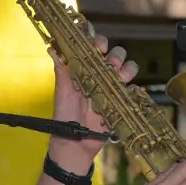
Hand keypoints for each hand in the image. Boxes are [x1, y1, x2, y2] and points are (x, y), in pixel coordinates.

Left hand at [47, 32, 138, 171]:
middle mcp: (100, 75)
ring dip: (127, 68)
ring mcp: (112, 88)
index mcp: (84, 69)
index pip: (93, 48)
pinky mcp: (121, 102)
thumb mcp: (63, 92)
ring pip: (127, 69)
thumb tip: (52, 48)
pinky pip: (133, 90)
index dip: (98, 41)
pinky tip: (129, 91)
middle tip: (110, 63)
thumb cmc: (65, 116)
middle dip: (115, 55)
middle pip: (114, 55)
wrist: (76, 143)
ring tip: (121, 77)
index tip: (99, 44)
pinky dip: (134, 88)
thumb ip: (62, 71)